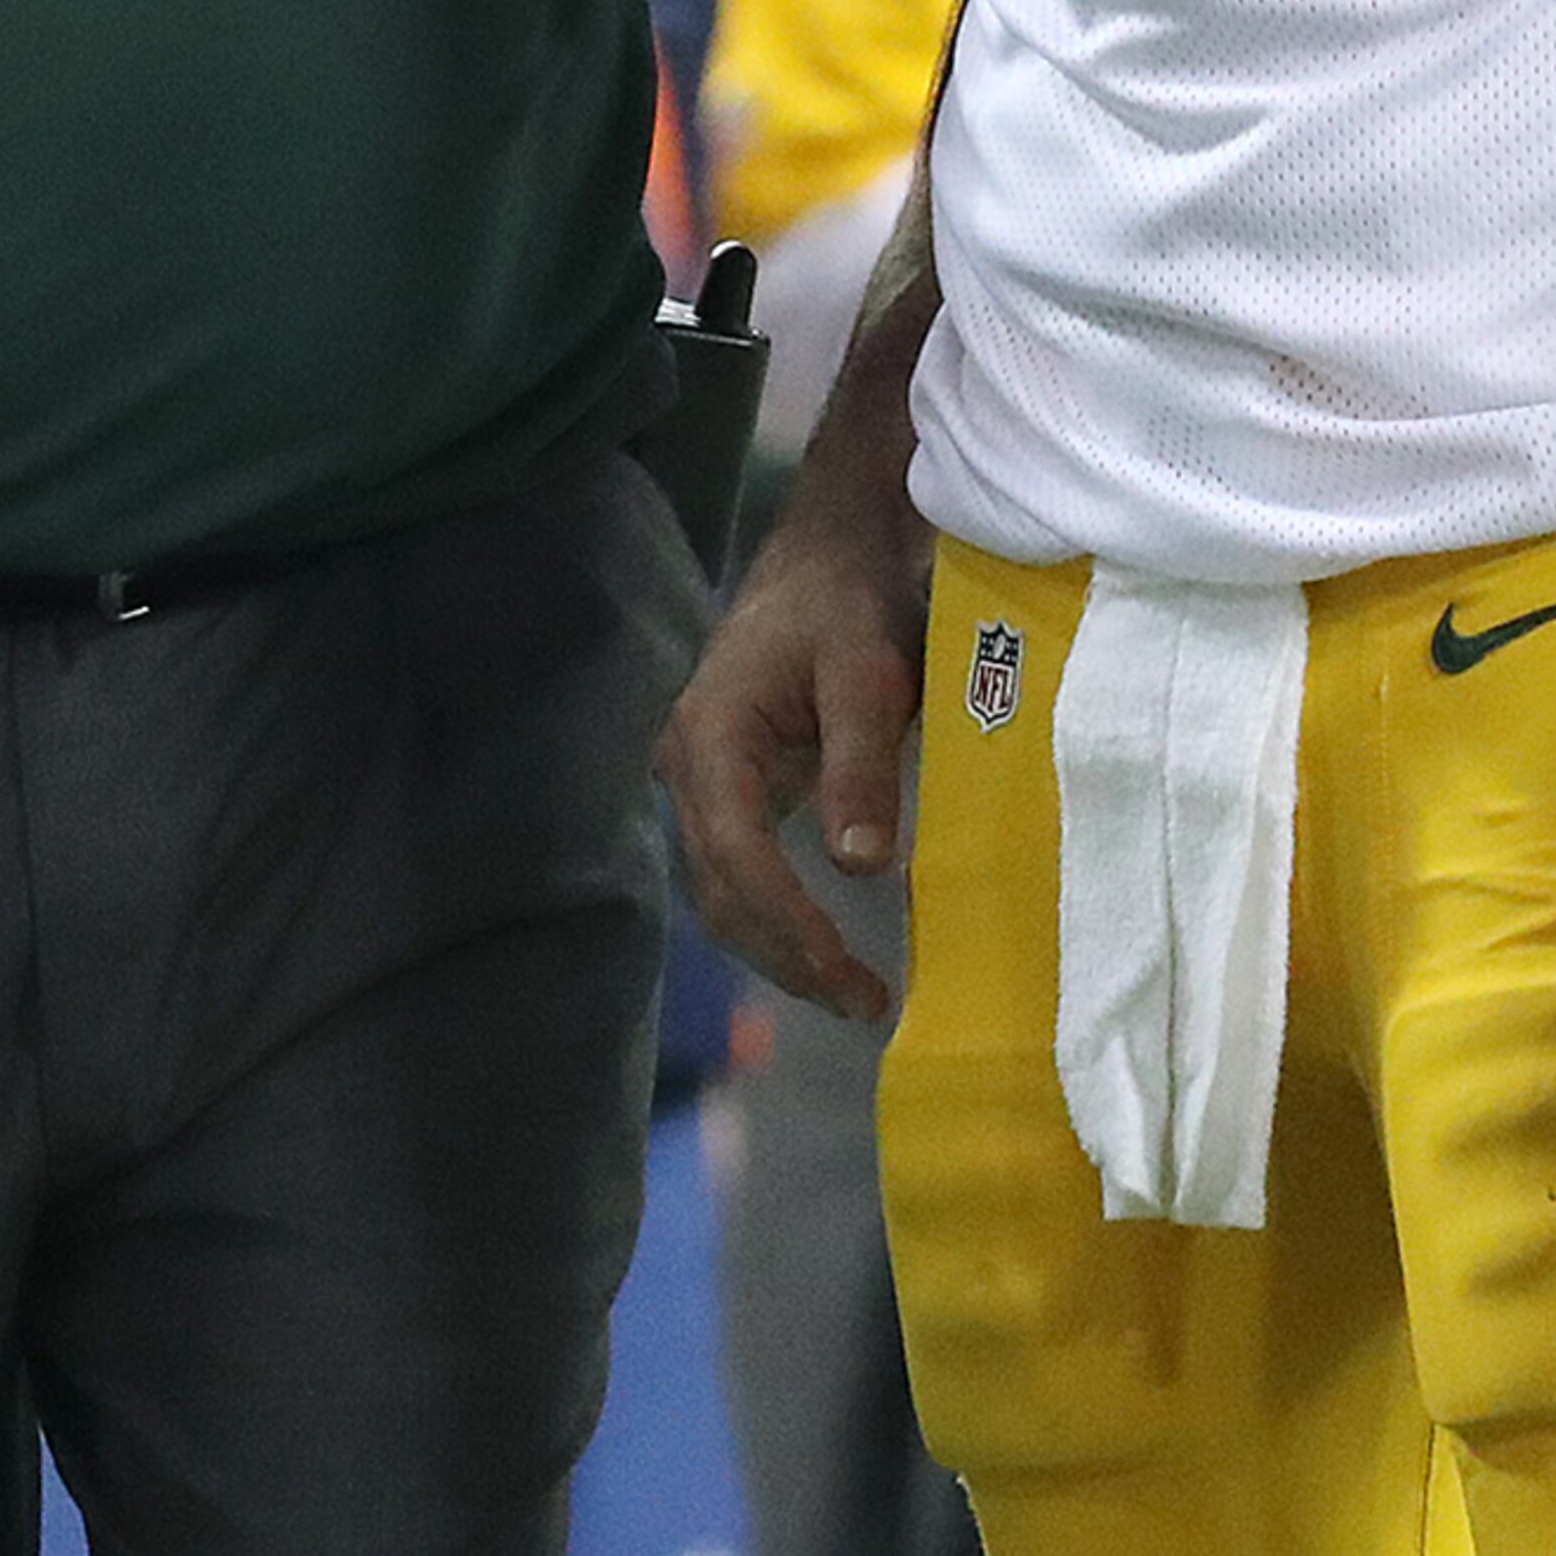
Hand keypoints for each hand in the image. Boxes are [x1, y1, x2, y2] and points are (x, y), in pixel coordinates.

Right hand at [656, 482, 928, 1025]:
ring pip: (721, 887)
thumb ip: (861, 767)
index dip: (787, 921)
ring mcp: (699, 778)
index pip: (736, 852)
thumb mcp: (868, 674)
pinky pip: (736, 869)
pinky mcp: (724, 787)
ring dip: (777, 946)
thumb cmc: (850, 603)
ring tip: (851, 992)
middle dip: (785, 954)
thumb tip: (862, 869)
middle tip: (863, 1002)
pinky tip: (824, 945)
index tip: (845, 972)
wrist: (829, 553)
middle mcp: (687, 764)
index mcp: (712, 733)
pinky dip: (774, 916)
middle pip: (719, 885)